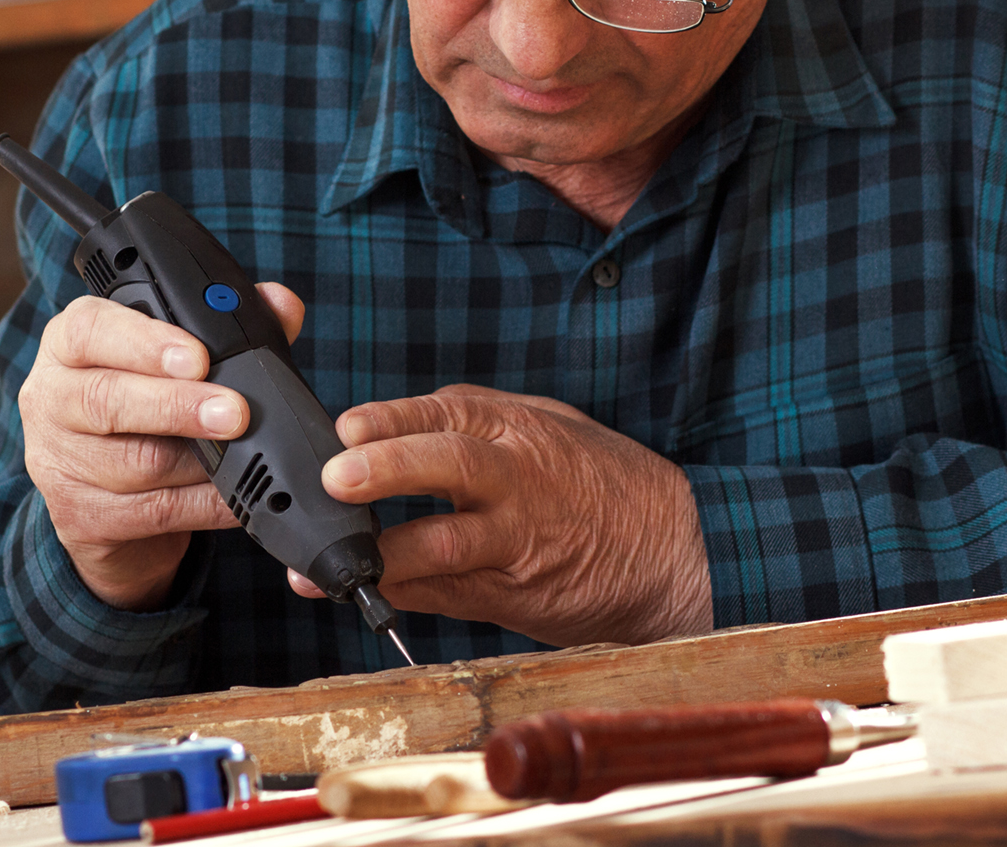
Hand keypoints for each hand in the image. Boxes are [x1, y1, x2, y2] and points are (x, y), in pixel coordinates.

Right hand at [19, 284, 303, 610]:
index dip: (145, 341)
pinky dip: (205, 505)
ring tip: (244, 455)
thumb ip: (226, 330)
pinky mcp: (80, 518)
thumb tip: (282, 305)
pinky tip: (235, 498)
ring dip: (200, 462)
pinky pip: (153, 512)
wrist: (108, 504)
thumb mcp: (171, 364)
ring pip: (134, 462)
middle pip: (106, 399)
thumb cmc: (145, 414)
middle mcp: (51, 399)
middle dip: (179, 405)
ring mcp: (58, 464)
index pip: (90, 330)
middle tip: (235, 412)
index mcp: (70, 346)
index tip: (198, 356)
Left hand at [288, 385, 712, 646]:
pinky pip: (450, 593)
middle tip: (336, 477)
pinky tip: (364, 591)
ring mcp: (517, 539)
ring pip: (445, 542)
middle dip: (387, 467)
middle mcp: (517, 479)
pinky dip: (404, 593)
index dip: (392, 419)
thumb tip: (400, 421)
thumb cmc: (600, 481)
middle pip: (448, 464)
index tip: (346, 427)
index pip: (446, 413)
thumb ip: (478, 421)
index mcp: (520, 429)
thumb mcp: (551, 427)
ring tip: (333, 561)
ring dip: (385, 552)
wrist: (673, 551)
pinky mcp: (515, 592)